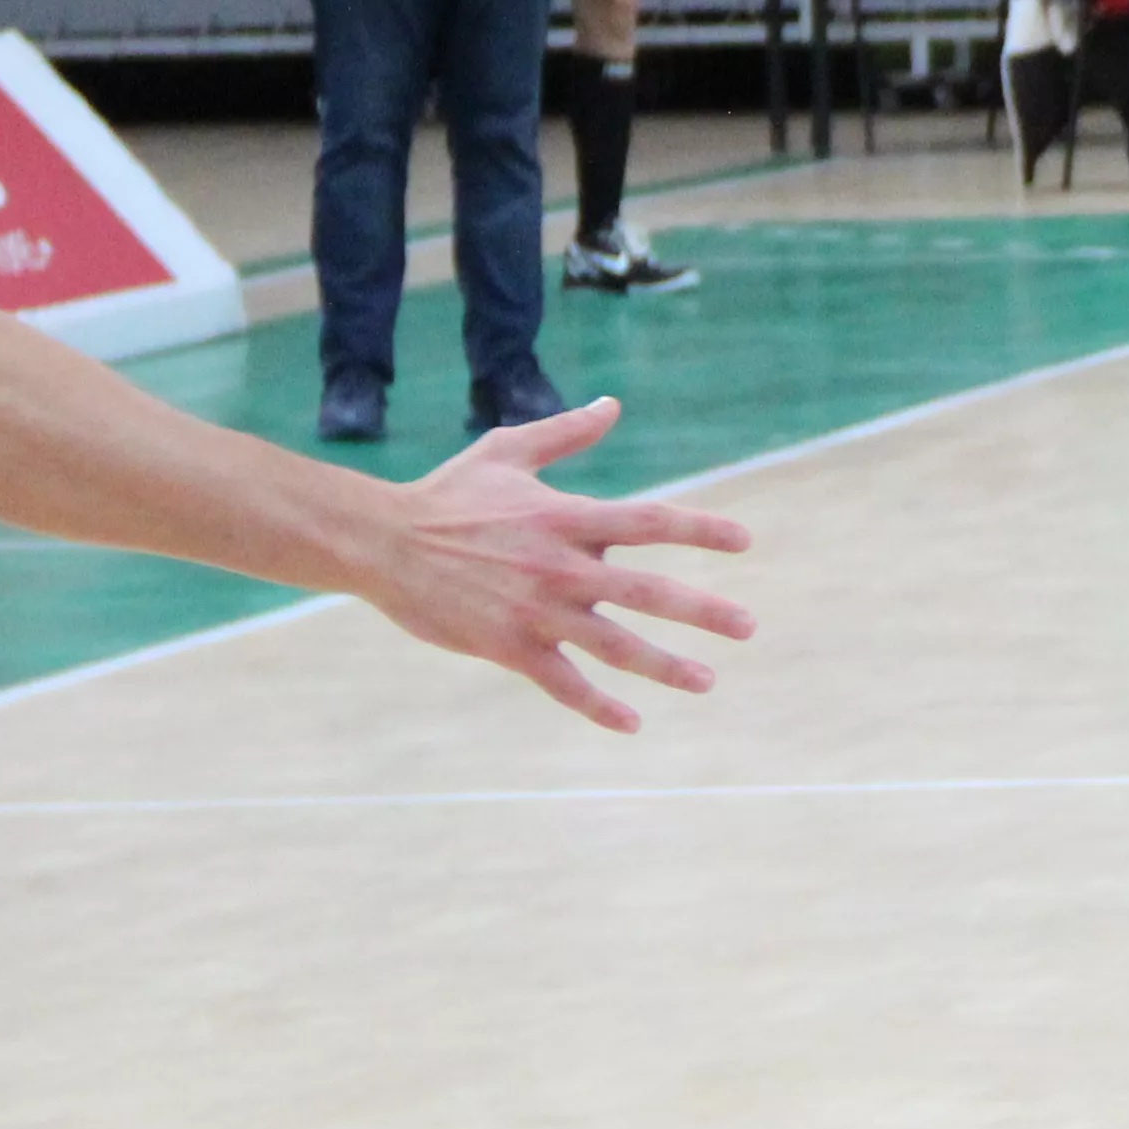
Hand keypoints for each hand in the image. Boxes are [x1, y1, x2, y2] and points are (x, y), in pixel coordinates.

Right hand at [358, 397, 755, 733]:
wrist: (380, 541)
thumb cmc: (445, 495)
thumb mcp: (506, 451)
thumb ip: (566, 433)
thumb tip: (613, 405)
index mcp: (566, 518)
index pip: (651, 522)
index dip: (702, 529)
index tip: (745, 540)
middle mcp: (561, 567)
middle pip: (648, 591)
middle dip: (703, 611)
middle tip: (748, 627)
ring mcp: (536, 611)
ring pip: (615, 646)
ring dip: (665, 666)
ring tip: (707, 681)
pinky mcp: (508, 647)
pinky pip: (563, 683)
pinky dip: (598, 706)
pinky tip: (632, 723)